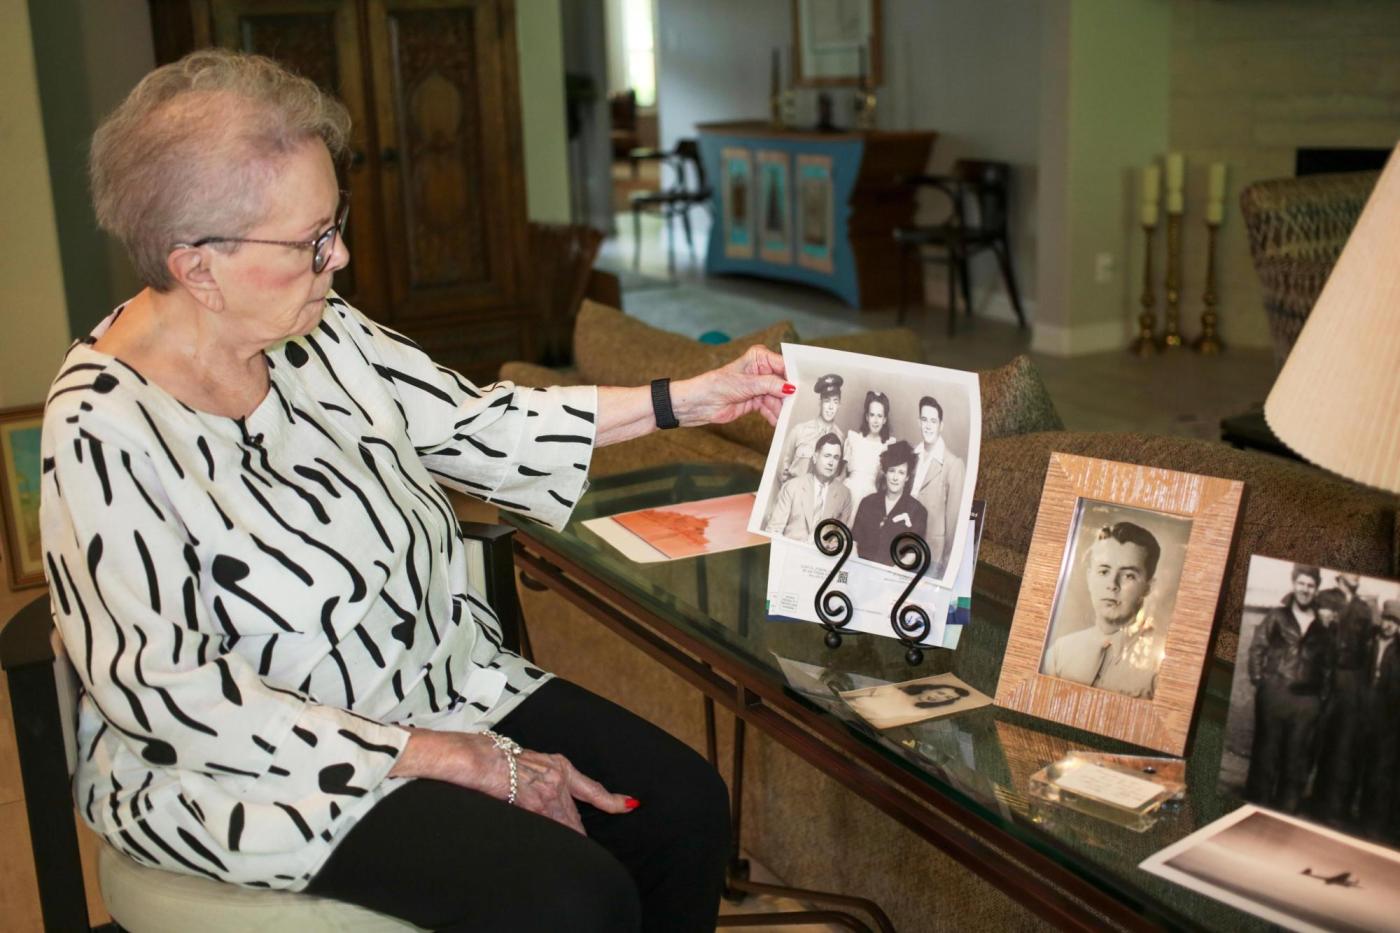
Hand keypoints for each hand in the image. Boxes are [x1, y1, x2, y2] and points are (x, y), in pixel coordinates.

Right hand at [390, 728, 633, 833]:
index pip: (592, 788)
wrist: (476, 756)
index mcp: (559, 765)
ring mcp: (548, 791)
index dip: (612, 800)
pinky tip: (550, 845)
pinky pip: (549, 827)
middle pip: (575, 816)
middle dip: (575, 832)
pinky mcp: (534, 802)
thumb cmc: (494, 758)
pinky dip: (551, 838)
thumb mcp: (528, 762)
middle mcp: (559, 777)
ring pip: (564, 824)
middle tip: (577, 846)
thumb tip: (546, 795)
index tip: (630, 805)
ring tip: (566, 851)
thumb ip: (543, 778)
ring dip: (565, 838)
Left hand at [674, 345, 791, 426]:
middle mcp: (762, 370)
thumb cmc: (716, 385)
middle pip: (784, 383)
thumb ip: (770, 385)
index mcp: (759, 357)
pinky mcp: (756, 401)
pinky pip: (771, 409)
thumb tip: (790, 387)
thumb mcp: (746, 384)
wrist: (699, 404)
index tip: (803, 388)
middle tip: (798, 407)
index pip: (783, 365)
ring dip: (782, 409)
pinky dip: (774, 416)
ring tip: (788, 418)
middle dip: (789, 396)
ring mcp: (759, 387)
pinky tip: (778, 422)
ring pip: (778, 398)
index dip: (793, 376)